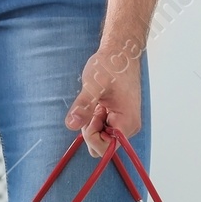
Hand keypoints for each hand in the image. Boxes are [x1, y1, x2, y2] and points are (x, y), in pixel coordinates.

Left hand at [65, 42, 142, 157]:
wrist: (120, 53)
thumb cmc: (111, 65)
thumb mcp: (93, 85)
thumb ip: (84, 105)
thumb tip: (71, 124)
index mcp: (127, 122)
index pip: (108, 148)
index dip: (93, 136)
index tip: (91, 116)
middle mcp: (129, 127)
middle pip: (103, 147)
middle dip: (92, 131)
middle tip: (92, 108)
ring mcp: (124, 123)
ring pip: (101, 138)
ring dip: (93, 124)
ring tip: (96, 103)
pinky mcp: (118, 119)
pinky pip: (103, 129)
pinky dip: (95, 119)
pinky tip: (98, 104)